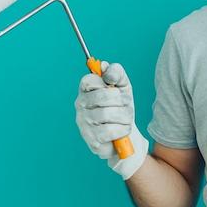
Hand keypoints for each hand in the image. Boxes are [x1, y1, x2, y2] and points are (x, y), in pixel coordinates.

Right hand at [75, 61, 148, 179]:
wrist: (126, 133)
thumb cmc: (121, 107)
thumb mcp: (122, 86)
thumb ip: (116, 72)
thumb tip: (104, 66)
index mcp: (86, 90)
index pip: (89, 80)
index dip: (107, 83)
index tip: (115, 88)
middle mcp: (80, 105)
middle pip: (103, 96)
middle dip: (122, 100)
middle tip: (126, 105)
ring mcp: (83, 123)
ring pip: (108, 113)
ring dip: (125, 116)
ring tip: (126, 119)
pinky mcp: (91, 140)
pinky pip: (110, 130)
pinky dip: (123, 129)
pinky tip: (123, 130)